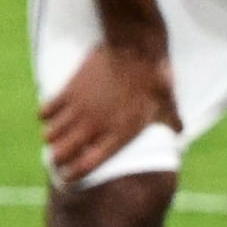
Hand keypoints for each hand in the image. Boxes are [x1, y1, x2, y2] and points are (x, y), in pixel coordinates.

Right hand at [37, 37, 179, 185]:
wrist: (133, 49)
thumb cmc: (153, 79)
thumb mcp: (166, 105)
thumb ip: (171, 123)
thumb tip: (180, 133)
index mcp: (119, 135)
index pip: (87, 166)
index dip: (73, 175)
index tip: (67, 178)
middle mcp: (95, 126)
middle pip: (62, 153)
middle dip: (57, 159)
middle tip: (58, 158)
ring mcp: (79, 109)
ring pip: (51, 134)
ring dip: (52, 138)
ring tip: (55, 137)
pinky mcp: (68, 91)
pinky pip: (46, 111)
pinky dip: (46, 116)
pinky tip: (51, 115)